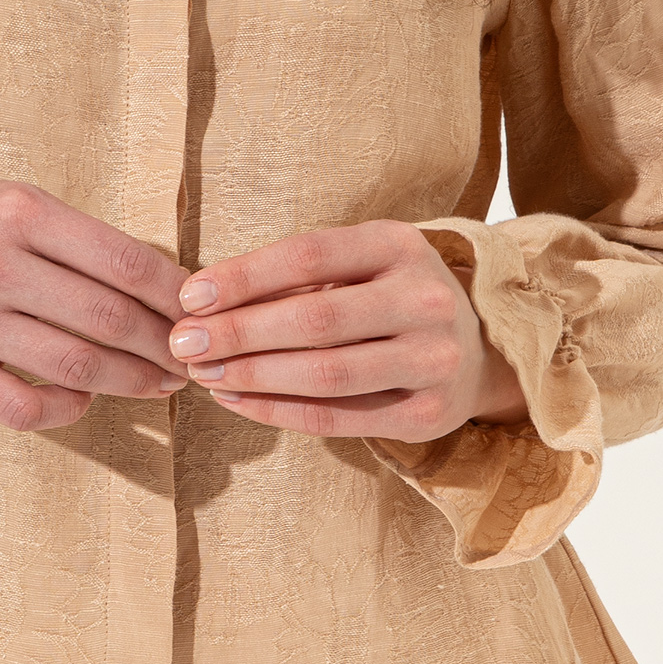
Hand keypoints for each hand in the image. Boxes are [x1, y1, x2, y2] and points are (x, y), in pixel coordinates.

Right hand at [0, 171, 191, 434]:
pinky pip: (22, 406)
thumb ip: (76, 238)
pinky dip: (65, 408)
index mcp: (20, 211)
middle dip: (164, 346)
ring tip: (159, 383)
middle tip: (193, 357)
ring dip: (131, 382)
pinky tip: (83, 397)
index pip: (125, 260)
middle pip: (108, 319)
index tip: (202, 310)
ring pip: (75, 366)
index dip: (176, 293)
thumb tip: (160, 283)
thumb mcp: (13, 199)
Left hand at [164, 221, 528, 439]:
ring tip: (204, 375)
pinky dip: (277, 411)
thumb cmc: (390, 298)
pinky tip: (237, 400)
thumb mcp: (360, 264)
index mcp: (401, 245)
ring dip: (252, 376)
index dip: (243, 277)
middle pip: (314, 318)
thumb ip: (296, 279)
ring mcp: (433, 360)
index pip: (310, 255)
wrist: (478, 352)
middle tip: (184, 343)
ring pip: (325, 374)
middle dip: (238, 333)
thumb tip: (202, 303)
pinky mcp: (428, 414)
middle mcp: (424, 299)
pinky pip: (337, 418)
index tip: (189, 297)